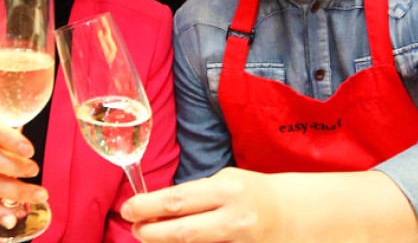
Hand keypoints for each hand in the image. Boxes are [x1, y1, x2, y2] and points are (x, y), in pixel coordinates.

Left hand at [121, 167, 283, 242]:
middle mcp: (234, 218)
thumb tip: (155, 206)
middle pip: (182, 233)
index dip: (147, 206)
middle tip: (135, 228)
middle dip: (151, 233)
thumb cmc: (249, 192)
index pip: (178, 200)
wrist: (289, 214)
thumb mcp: (223, 181)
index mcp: (226, 190)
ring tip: (152, 236)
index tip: (128, 209)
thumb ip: (194, 194)